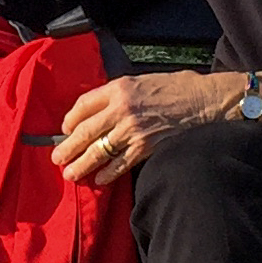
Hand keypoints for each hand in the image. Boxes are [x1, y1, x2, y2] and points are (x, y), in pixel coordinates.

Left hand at [55, 71, 238, 186]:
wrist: (204, 100)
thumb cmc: (175, 88)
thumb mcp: (140, 81)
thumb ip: (117, 94)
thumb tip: (97, 111)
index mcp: (118, 88)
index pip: (83, 105)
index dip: (70, 120)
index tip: (66, 130)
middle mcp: (122, 108)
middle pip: (85, 131)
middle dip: (68, 147)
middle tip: (57, 159)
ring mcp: (133, 129)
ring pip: (98, 151)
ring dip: (82, 165)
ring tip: (70, 174)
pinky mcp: (146, 147)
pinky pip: (120, 164)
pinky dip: (108, 174)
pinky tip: (100, 180)